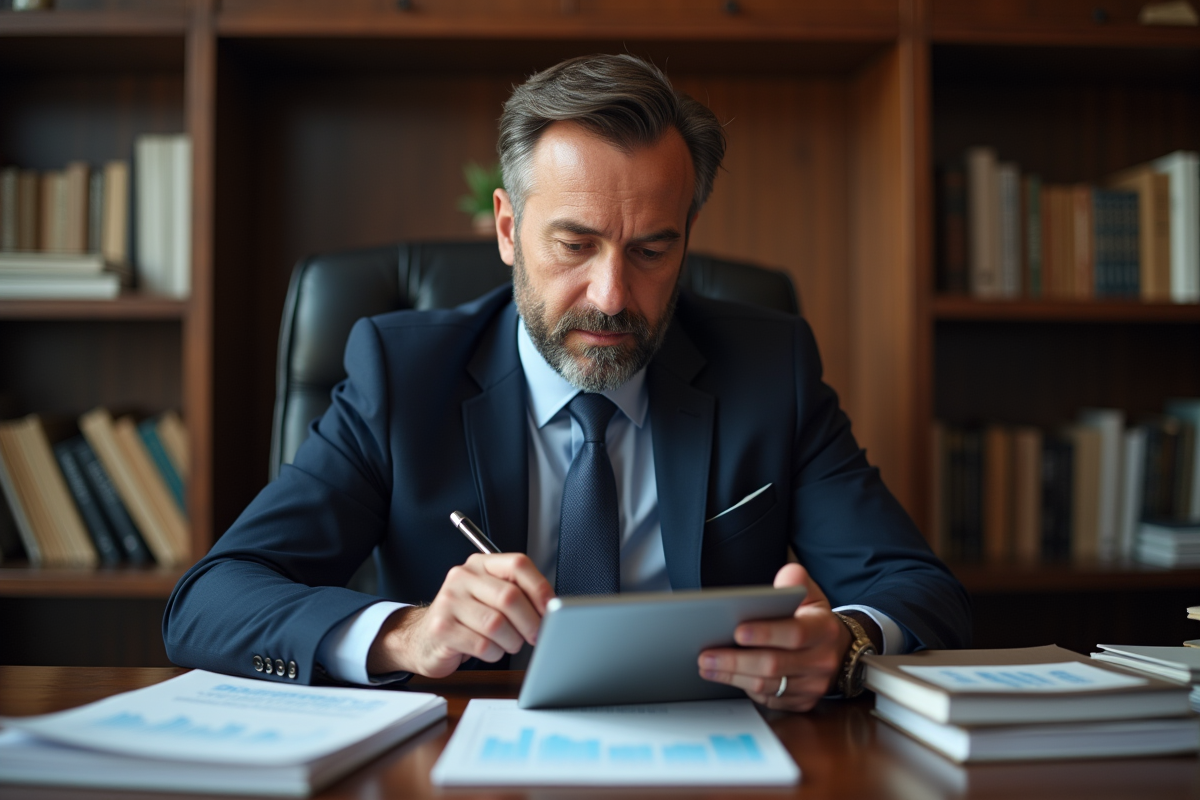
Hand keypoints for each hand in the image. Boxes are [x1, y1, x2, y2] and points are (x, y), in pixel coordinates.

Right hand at [367, 553, 554, 677]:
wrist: (422, 639)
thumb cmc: (466, 618)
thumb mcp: (489, 597)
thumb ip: (517, 594)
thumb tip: (551, 608)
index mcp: (479, 564)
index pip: (518, 564)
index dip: (540, 587)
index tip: (552, 608)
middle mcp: (462, 577)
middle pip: (510, 596)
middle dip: (531, 622)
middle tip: (536, 635)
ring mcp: (449, 602)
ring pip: (497, 624)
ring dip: (512, 641)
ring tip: (509, 644)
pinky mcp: (441, 629)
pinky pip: (482, 645)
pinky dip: (494, 653)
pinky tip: (490, 651)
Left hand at [697, 563, 851, 711]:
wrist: (838, 652)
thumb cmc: (814, 620)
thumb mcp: (811, 596)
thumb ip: (796, 582)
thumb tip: (787, 575)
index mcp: (823, 630)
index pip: (795, 633)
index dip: (765, 633)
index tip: (737, 631)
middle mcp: (821, 661)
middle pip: (774, 664)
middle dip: (736, 660)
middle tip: (706, 655)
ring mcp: (812, 686)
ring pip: (768, 685)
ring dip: (733, 676)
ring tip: (706, 665)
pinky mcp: (801, 702)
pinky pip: (768, 699)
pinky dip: (743, 688)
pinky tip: (724, 677)